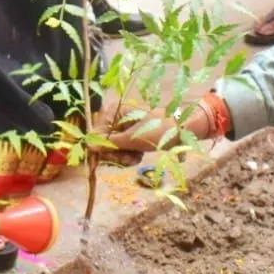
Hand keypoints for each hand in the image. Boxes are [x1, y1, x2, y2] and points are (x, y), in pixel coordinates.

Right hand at [99, 101, 217, 154]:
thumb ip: (110, 143)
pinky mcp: (133, 137)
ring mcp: (124, 128)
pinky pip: (124, 150)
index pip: (96, 134)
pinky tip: (139, 157)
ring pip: (114, 149)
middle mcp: (116, 119)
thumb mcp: (132, 138)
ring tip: (136, 158)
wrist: (184, 129)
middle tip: (128, 160)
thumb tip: (89, 146)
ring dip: (124, 156)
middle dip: (115, 154)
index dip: (101, 150)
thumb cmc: (158, 129)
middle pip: (104, 142)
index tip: (110, 161)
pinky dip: (130, 155)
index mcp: (114, 112)